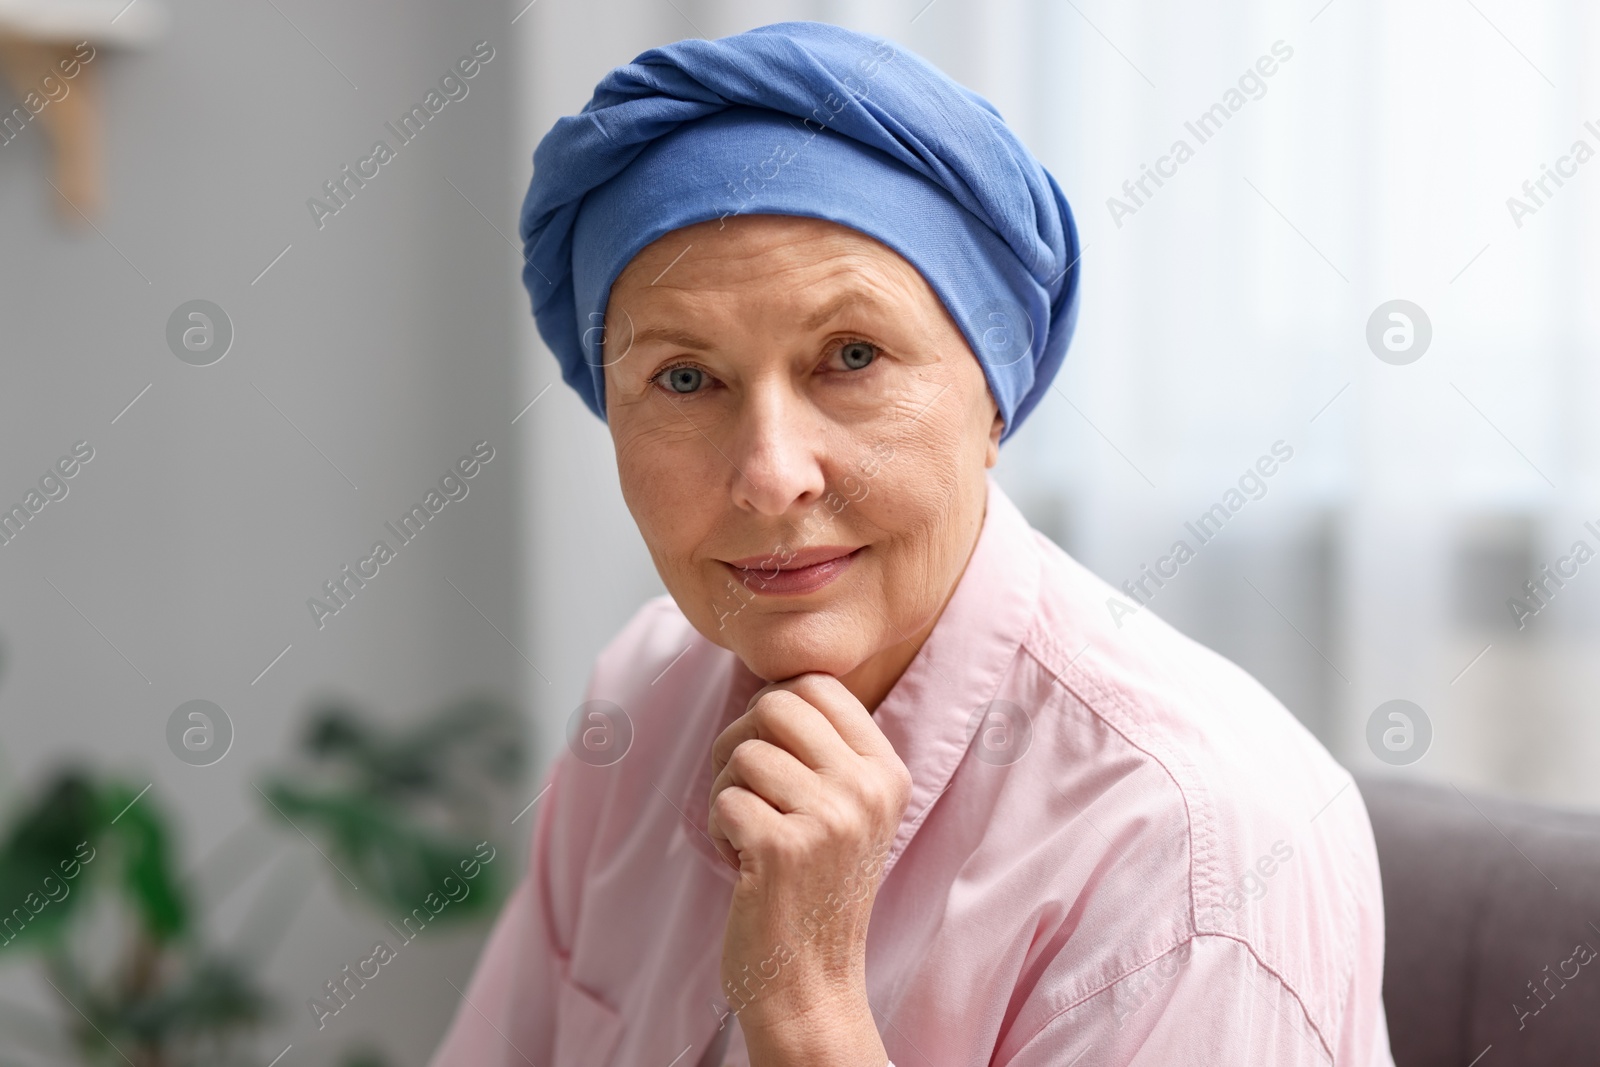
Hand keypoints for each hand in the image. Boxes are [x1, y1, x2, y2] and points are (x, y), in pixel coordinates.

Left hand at [707, 672, 910, 1063]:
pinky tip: (741, 862)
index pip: (818, 684)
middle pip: (777, 704)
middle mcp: (868, 788)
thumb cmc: (811, 888)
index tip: (768, 754)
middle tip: (744, 788)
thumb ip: (825, 749)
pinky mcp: (785, 848)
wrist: (810, 982)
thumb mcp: (846, 810)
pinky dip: (717, 828)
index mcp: (886, 771)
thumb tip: (774, 685)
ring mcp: (831, 817)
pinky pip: (724, 798)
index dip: (774, 708)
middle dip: (741, 739)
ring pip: (744, 753)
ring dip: (727, 792)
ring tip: (748, 834)